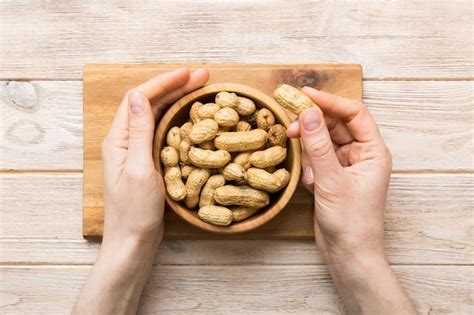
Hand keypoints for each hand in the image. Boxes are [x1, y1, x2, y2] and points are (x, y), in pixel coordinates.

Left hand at [74, 68, 209, 314]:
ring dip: (178, 101)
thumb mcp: (139, 170)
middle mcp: (126, 142)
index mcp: (118, 140)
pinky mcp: (148, 162)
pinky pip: (163, 133)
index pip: (139, 99)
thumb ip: (138, 133)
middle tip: (203, 77)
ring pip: (158, 117)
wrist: (133, 242)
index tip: (186, 73)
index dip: (162, 83)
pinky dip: (179, 120)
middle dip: (175, 87)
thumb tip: (139, 96)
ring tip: (202, 90)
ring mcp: (137, 152)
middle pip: (150, 105)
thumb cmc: (135, 212)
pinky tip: (194, 117)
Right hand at [287, 88, 414, 313]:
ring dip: (310, 150)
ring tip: (307, 170)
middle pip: (336, 125)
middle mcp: (362, 155)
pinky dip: (310, 166)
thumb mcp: (331, 180)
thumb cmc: (350, 221)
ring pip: (323, 142)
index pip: (354, 113)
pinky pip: (317, 158)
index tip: (304, 94)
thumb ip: (318, 145)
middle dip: (313, 125)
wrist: (348, 254)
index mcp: (373, 151)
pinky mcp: (333, 177)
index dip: (330, 101)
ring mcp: (346, 166)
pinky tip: (310, 184)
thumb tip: (307, 113)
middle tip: (291, 125)